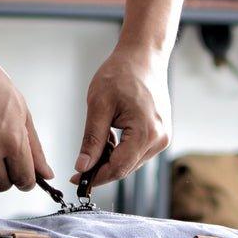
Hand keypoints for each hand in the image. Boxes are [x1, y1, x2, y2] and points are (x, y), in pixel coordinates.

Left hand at [71, 45, 170, 186]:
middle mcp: (159, 139)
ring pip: (130, 162)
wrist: (143, 57)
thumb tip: (83, 166)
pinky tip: (110, 136)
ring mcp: (162, 137)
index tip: (76, 180)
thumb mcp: (98, 106)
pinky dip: (120, 150)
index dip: (96, 177)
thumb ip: (91, 140)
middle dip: (101, 169)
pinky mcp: (159, 134)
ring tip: (98, 139)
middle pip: (125, 168)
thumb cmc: (122, 73)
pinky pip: (136, 152)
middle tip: (79, 165)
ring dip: (111, 159)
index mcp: (146, 133)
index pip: (118, 168)